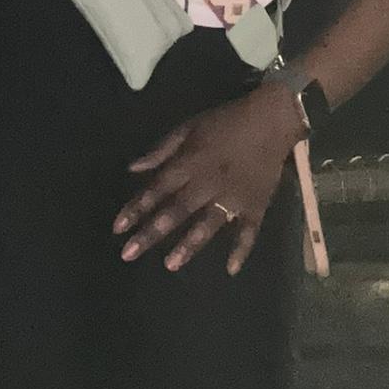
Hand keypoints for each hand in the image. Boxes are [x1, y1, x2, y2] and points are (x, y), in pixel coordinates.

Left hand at [113, 83, 304, 273]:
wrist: (271, 119)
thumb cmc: (225, 121)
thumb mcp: (188, 127)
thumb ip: (161, 150)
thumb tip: (133, 168)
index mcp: (189, 163)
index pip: (157, 189)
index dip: (136, 208)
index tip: (117, 228)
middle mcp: (207, 184)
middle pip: (175, 211)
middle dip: (151, 234)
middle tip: (128, 255)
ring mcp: (232, 197)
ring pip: (207, 225)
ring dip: (188, 245)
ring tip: (170, 265)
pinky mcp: (255, 205)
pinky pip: (248, 231)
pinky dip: (241, 249)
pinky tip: (231, 269)